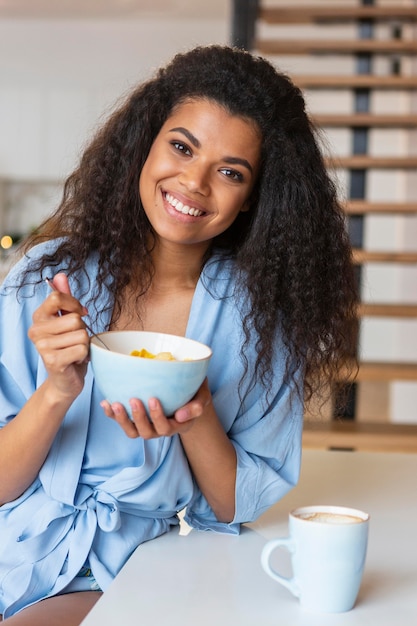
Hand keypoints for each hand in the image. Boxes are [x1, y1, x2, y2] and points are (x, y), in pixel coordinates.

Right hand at [28, 273, 89, 400]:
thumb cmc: (69, 348)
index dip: (75, 305)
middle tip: (75, 341)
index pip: (57, 297)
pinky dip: (85, 355)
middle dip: (83, 330)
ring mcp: (42, 347)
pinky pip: (82, 348)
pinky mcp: (53, 361)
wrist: (66, 380)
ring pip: (81, 334)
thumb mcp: (67, 321)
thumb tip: (60, 276)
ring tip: (75, 352)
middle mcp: (36, 331)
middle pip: (75, 319)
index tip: (80, 314)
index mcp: (38, 318)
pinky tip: (75, 361)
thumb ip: (64, 298)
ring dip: (85, 344)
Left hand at [100, 378, 211, 438]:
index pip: (166, 427)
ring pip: (132, 432)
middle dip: (138, 417)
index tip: (153, 399)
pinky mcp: (135, 420)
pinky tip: (105, 402)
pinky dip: (112, 415)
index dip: (157, 416)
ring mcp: (146, 426)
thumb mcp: (202, 397)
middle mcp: (160, 429)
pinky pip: (122, 422)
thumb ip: (197, 406)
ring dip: (122, 419)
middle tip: (134, 399)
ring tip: (114, 404)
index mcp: (176, 426)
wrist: (188, 395)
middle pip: (146, 432)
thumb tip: (181, 415)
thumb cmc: (195, 394)